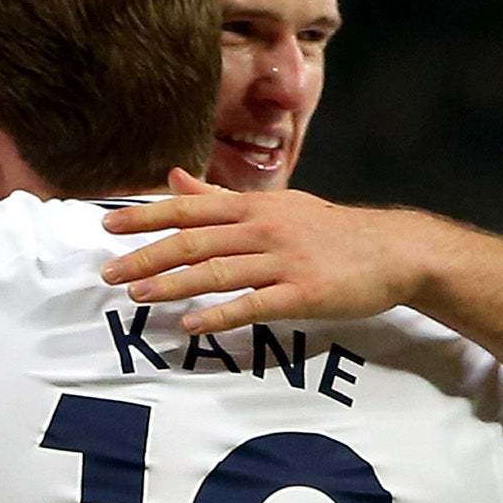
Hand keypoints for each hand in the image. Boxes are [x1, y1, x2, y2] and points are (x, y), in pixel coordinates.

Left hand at [100, 170, 436, 334]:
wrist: (394, 251)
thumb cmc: (330, 231)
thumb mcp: (277, 204)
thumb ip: (221, 196)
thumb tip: (175, 178)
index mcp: (255, 206)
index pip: (189, 207)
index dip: (146, 215)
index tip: (108, 225)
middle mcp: (264, 228)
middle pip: (194, 239)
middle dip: (147, 255)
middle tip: (108, 271)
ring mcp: (284, 261)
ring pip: (217, 270)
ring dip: (173, 283)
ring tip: (137, 296)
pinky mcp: (303, 294)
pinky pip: (253, 304)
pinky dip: (220, 314)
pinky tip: (192, 324)